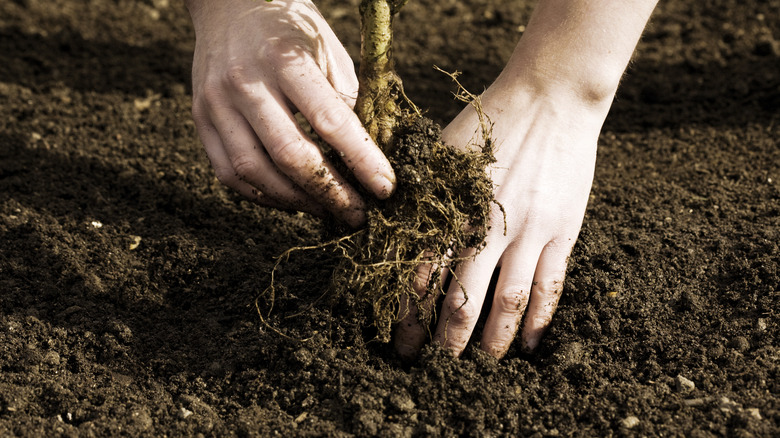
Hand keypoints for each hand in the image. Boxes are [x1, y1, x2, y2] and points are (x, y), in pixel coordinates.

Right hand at [186, 0, 394, 225]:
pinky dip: (264, 195)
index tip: (385, 188)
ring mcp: (216, 103)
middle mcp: (245, 82)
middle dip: (330, 193)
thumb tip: (368, 158)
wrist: (229, 5)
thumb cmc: (290, 30)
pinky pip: (230, 175)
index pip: (330, 120)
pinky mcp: (200, 120)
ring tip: (328, 210)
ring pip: (255, 172)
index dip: (361, 160)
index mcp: (285, 58)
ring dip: (297, 202)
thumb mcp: (329, 52)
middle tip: (358, 213)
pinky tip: (292, 200)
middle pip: (290, 155)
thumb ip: (347, 101)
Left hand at [394, 76, 609, 358]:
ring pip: (508, 301)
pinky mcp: (562, 231)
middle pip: (462, 298)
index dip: (408, 314)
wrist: (551, 98)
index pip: (421, 275)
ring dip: (493, 339)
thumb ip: (419, 194)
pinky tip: (532, 344)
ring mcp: (529, 232)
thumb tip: (387, 229)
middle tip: (435, 367)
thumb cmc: (488, 122)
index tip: (400, 341)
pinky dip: (540, 319)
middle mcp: (487, 227)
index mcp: (451, 209)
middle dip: (445, 339)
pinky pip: (551, 286)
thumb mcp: (441, 152)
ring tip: (482, 365)